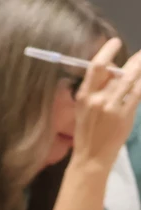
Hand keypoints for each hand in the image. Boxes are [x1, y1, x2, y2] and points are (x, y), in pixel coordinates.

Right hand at [69, 38, 140, 172]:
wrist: (91, 157)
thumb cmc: (87, 132)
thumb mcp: (84, 109)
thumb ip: (96, 89)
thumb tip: (112, 69)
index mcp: (83, 95)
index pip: (96, 66)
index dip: (108, 51)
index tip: (116, 42)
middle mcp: (97, 99)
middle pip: (118, 71)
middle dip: (134, 60)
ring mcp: (111, 107)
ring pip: (131, 79)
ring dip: (140, 69)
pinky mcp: (124, 114)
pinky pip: (138, 92)